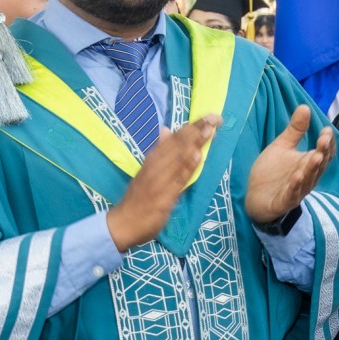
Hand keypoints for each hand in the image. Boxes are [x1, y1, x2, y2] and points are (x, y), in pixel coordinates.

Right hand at [107, 114, 220, 251]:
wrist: (123, 223)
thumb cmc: (138, 198)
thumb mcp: (146, 170)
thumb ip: (159, 152)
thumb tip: (166, 129)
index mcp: (152, 160)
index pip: (174, 139)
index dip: (191, 127)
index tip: (208, 116)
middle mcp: (156, 167)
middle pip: (178, 145)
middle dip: (197, 130)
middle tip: (215, 117)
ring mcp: (160, 181)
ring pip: (179, 158)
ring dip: (195, 143)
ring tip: (210, 129)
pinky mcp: (164, 196)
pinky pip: (178, 179)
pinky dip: (187, 167)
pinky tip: (197, 155)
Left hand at [245, 104, 335, 223]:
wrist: (255, 197)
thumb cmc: (272, 171)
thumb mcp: (282, 146)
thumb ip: (295, 130)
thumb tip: (305, 106)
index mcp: (308, 163)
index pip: (324, 152)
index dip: (327, 142)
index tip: (325, 130)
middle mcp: (307, 177)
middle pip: (319, 165)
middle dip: (322, 153)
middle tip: (323, 140)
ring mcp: (297, 190)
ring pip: (309, 180)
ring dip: (312, 169)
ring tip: (316, 156)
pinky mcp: (284, 201)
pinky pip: (292, 194)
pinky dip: (295, 186)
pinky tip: (297, 176)